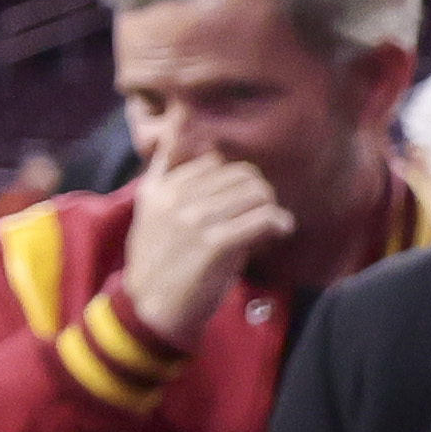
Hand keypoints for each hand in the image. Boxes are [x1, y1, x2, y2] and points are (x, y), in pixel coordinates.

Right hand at [119, 148, 292, 346]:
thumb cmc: (160, 261)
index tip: (237, 203)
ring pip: (257, 193)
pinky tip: (278, 232)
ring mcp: (194, 220)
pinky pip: (264, 218)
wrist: (151, 310)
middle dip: (257, 194)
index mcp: (159, 188)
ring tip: (267, 224)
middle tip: (258, 214)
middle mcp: (175, 199)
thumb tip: (177, 121)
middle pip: (242, 174)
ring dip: (270, 209)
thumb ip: (166, 171)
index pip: (215, 162)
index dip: (233, 181)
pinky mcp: (216, 244)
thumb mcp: (152, 212)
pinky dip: (279, 224)